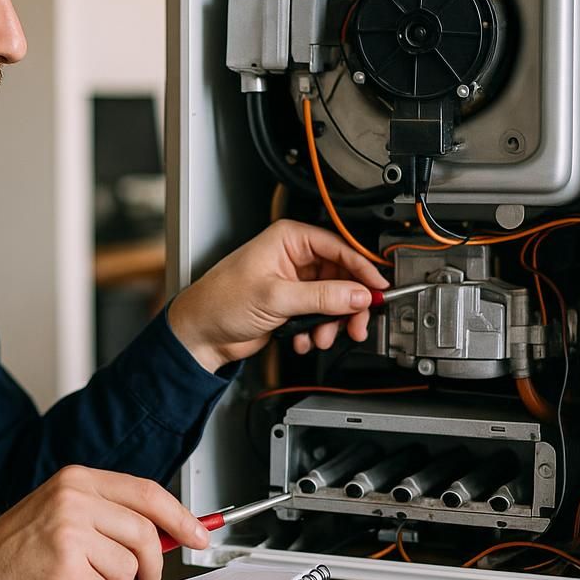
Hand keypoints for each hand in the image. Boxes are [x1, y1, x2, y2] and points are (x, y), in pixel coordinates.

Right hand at [0, 465, 209, 579]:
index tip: (199, 534)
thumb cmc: (11, 552)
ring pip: (127, 570)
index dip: (180, 516)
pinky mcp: (64, 567)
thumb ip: (106, 516)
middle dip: (151, 567)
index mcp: (76, 480)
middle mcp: (74, 499)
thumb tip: (164, 534)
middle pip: (145, 534)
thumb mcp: (59, 514)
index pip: (146, 492)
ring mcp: (69, 531)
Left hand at [167, 219, 390, 370]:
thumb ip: (321, 297)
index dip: (362, 269)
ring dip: (332, 322)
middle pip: (342, 277)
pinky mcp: (293, 304)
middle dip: (348, 304)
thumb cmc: (220, 301)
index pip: (340, 248)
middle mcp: (294, 257)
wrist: (201, 333)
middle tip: (356, 323)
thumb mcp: (276, 296)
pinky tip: (302, 339)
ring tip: (321, 336)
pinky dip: (318, 330)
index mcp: (289, 239)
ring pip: (334, 300)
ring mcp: (295, 282)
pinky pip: (321, 315)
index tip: (378, 288)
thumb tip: (358, 294)